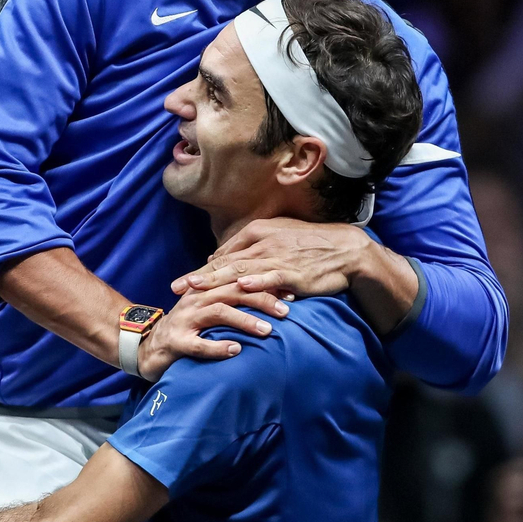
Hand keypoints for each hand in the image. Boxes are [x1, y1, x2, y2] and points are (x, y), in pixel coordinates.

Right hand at [134, 283, 288, 381]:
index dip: (265, 285)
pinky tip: (236, 350)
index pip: (239, 280)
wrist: (146, 346)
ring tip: (268, 330)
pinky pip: (199, 344)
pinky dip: (218, 347)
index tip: (291, 292)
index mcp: (206, 289)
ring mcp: (185, 320)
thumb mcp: (209, 309)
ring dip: (245, 320)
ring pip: (218, 312)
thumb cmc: (187, 328)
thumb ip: (232, 300)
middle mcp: (196, 299)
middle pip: (233, 291)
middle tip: (287, 310)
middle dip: (262, 299)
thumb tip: (270, 297)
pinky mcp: (175, 342)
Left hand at [172, 217, 371, 300]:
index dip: (201, 270)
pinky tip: (242, 286)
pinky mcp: (294, 271)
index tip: (182, 283)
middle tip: (176, 288)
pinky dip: (256, 281)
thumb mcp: (278, 238)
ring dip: (217, 280)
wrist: (346, 249)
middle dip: (199, 277)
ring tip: (196, 288)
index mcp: (258, 233)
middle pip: (225, 263)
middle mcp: (264, 243)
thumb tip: (222, 260)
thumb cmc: (311, 245)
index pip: (223, 254)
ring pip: (241, 271)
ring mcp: (278, 257)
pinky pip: (272, 277)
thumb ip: (250, 248)